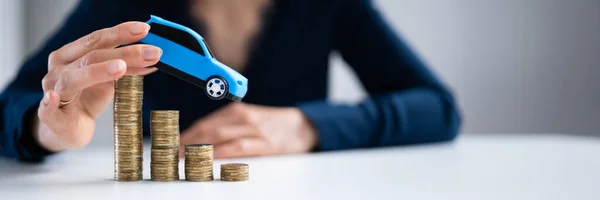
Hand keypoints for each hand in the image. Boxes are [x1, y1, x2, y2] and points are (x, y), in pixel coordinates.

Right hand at [34, 22, 161, 151]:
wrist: (66, 128)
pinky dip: (48, 103)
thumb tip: (153, 59)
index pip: (97, 39)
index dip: (121, 33)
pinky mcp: (51, 117)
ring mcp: (53, 91)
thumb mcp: (110, 82)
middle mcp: (60, 69)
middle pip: (92, 56)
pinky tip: (52, 97)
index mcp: (71, 55)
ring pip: (72, 79)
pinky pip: (46, 109)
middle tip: (152, 53)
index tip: (145, 30)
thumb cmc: (86, 99)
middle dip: (125, 53)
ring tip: (121, 68)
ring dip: (98, 72)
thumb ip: (127, 69)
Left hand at [180, 103, 317, 158]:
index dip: (187, 134)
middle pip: (208, 129)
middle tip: (172, 154)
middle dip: (188, 142)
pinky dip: (222, 152)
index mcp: (237, 111)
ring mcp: (254, 131)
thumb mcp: (250, 119)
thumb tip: (200, 140)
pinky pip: (239, 147)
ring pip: (220, 137)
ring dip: (199, 148)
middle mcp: (243, 118)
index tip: (172, 145)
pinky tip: (210, 158)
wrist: (304, 127)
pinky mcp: (265, 144)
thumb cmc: (273, 125)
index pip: (206, 123)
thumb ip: (229, 126)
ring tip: (184, 158)